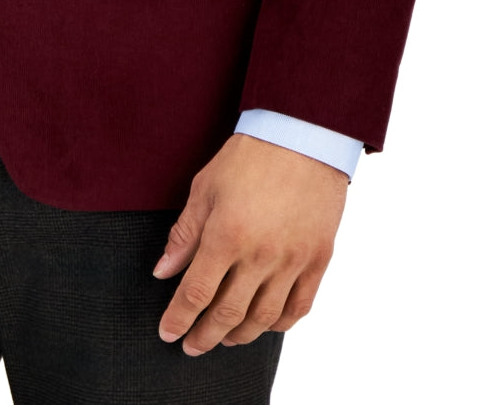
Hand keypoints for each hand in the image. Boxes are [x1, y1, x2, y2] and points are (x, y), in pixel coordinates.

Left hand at [153, 132, 347, 354]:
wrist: (302, 136)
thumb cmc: (249, 157)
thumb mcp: (205, 188)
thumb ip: (184, 234)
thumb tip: (163, 271)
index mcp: (227, 235)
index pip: (196, 293)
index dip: (178, 318)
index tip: (168, 333)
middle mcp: (261, 255)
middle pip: (228, 313)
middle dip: (204, 336)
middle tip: (192, 345)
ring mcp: (293, 260)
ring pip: (263, 318)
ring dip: (239, 335)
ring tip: (224, 338)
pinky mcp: (318, 259)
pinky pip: (299, 307)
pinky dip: (279, 324)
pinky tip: (263, 324)